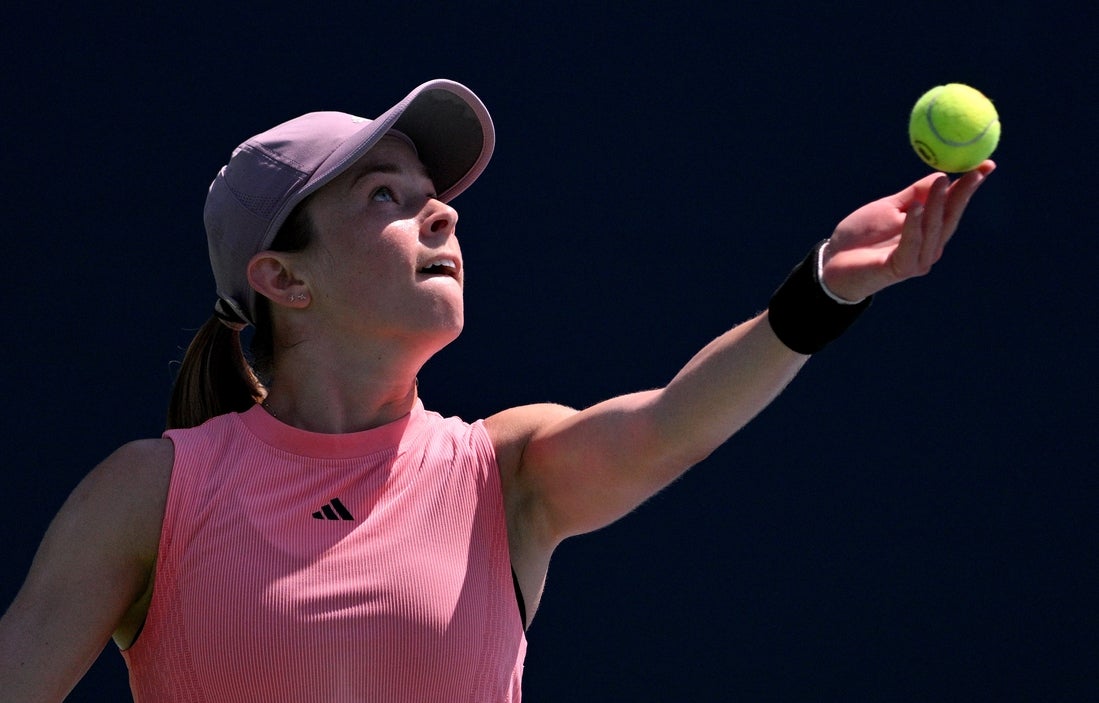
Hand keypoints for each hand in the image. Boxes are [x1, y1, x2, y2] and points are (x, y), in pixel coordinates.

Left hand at [821, 160, 995, 300]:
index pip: (953, 207)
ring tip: (942, 180)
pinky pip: (911, 245)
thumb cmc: (861, 236)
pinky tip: (916, 207)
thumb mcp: (889, 208)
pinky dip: (915, 226)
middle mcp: (929, 247)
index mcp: (928, 231)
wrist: (832, 262)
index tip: (987, 165)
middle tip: (974, 170)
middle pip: (950, 218)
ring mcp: (917, 260)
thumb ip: (913, 195)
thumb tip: (941, 173)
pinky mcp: (900, 269)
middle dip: (963, 193)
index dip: (969, 187)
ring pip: (932, 229)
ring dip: (937, 204)